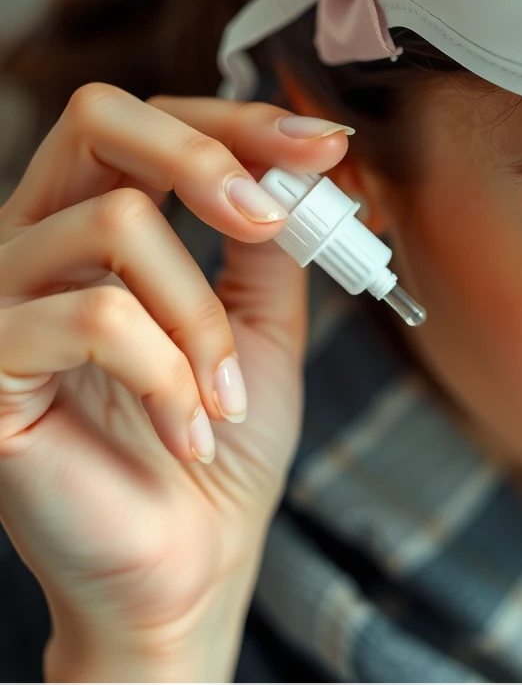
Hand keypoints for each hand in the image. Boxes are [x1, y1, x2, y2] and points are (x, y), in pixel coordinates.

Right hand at [0, 84, 350, 679]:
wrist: (190, 563)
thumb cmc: (223, 451)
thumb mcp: (263, 327)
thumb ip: (267, 243)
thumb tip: (298, 163)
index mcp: (98, 230)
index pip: (149, 125)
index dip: (239, 121)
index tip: (326, 144)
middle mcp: (37, 248)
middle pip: (98, 121)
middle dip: (207, 157)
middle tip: (272, 222)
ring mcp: (3, 303)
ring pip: (112, 225)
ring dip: (202, 318)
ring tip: (225, 397)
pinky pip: (94, 321)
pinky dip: (169, 376)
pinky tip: (185, 432)